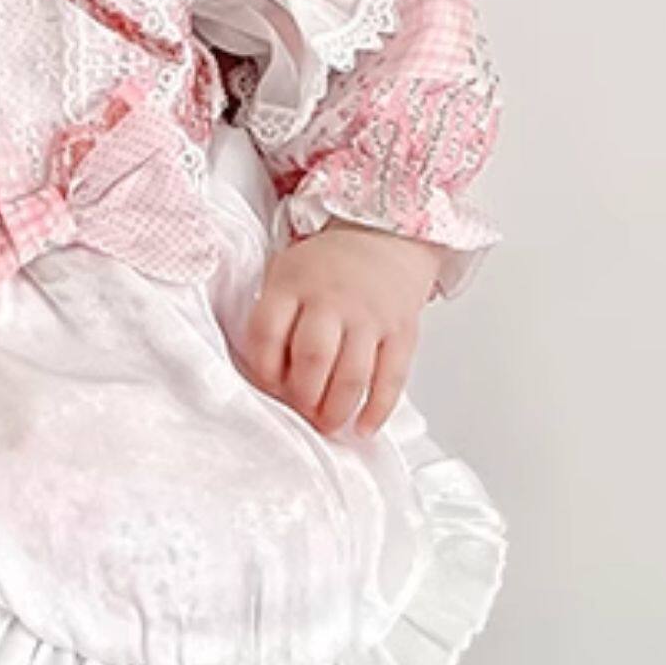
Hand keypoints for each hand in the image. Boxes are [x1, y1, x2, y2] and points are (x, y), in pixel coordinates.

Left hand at [236, 222, 444, 438]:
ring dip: (336, 410)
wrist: (386, 236)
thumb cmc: (327, 267)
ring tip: (327, 425)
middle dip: (303, 397)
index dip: (263, 369)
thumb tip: (267, 380)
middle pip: (313, 358)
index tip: (269, 385)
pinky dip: (377, 409)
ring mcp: (371, 317)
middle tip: (302, 412)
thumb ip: (272, 318)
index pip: (267, 333)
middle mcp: (333, 299)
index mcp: (293, 284)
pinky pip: (392, 378)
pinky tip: (363, 427)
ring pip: (352, 375)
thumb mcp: (286, 273)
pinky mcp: (402, 332)